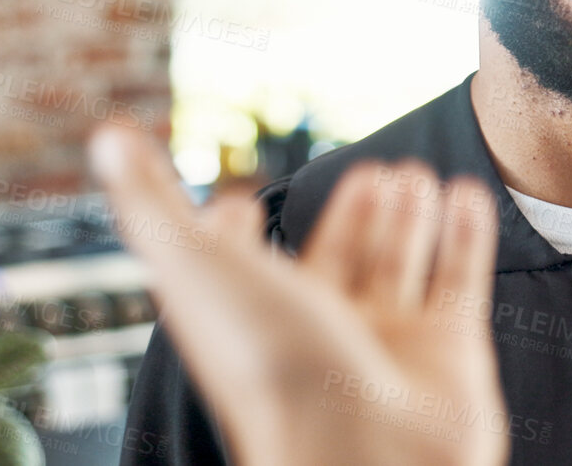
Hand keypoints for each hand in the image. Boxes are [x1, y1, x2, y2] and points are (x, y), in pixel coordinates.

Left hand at [88, 122, 509, 465]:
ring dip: (406, 219)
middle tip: (370, 170)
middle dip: (352, 213)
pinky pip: (459, 280)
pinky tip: (464, 195)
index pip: (239, 267)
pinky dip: (464, 236)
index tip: (240, 201)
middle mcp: (319, 331)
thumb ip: (151, 202)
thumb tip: (106, 137)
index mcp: (249, 316)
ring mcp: (386, 342)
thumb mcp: (195, 269)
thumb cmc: (270, 371)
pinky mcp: (448, 349)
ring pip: (397, 266)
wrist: (364, 454)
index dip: (240, 231)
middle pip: (335, 260)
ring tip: (411, 174)